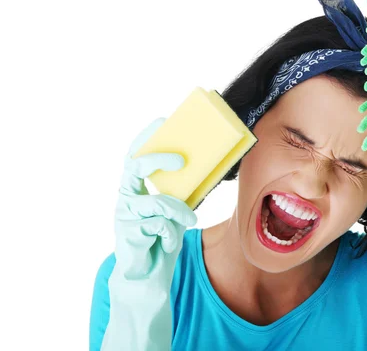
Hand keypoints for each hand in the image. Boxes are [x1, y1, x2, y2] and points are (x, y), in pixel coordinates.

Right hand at [101, 118, 196, 350]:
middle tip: (181, 160)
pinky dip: (171, 233)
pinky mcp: (129, 232)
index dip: (146, 137)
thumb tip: (210, 168)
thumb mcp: (176, 210)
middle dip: (158, 160)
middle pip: (135, 167)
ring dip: (179, 211)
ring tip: (190, 220)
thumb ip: (184, 191)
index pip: (135, 155)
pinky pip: (159, 224)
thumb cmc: (162, 238)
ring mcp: (125, 214)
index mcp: (136, 187)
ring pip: (158, 202)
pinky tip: (170, 244)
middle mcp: (126, 196)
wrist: (148, 275)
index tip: (161, 122)